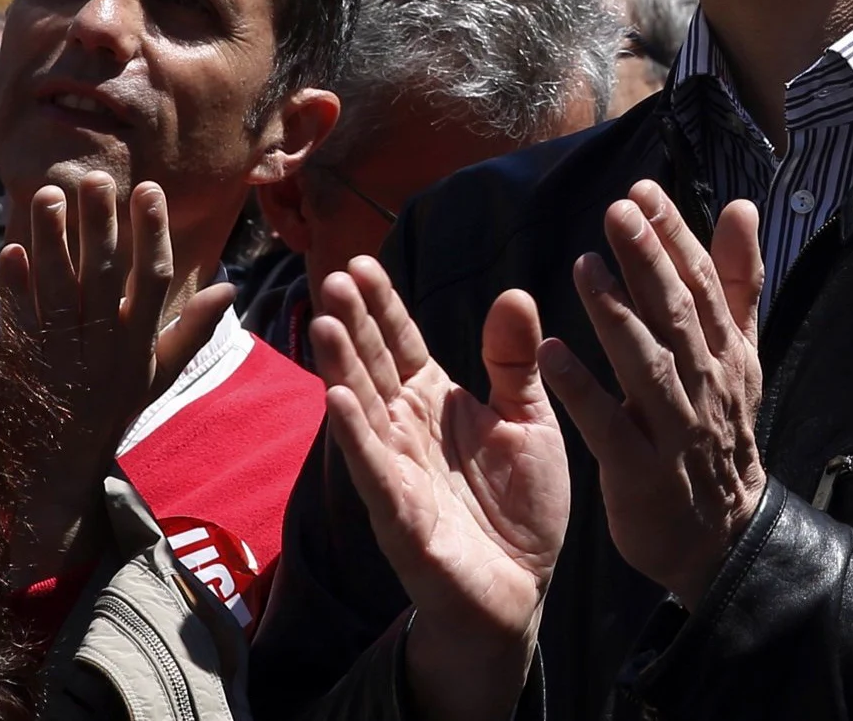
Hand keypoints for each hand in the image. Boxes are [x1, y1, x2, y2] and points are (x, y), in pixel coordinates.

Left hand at [0, 174, 231, 578]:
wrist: (60, 473)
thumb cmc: (113, 414)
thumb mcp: (159, 375)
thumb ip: (192, 330)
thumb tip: (232, 286)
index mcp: (139, 344)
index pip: (155, 280)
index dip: (153, 234)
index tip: (150, 190)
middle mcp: (104, 346)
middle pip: (105, 274)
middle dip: (102, 224)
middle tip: (96, 177)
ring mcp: (62, 355)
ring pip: (59, 288)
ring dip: (54, 240)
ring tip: (48, 193)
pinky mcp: (23, 366)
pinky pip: (18, 321)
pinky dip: (14, 288)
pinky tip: (9, 252)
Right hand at [312, 258, 568, 720]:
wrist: (522, 589)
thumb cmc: (519, 508)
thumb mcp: (529, 422)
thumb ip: (516, 363)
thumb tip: (514, 293)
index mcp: (436, 403)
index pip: (401, 343)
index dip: (382, 306)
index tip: (361, 262)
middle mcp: (406, 430)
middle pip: (374, 366)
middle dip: (354, 323)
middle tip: (335, 277)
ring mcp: (397, 470)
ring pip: (361, 409)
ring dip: (341, 368)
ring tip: (323, 322)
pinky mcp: (399, 514)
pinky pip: (372, 468)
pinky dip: (353, 434)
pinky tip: (335, 399)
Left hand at [539, 182, 764, 607]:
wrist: (721, 535)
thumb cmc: (719, 433)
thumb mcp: (739, 355)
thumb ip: (736, 281)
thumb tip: (742, 207)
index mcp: (727, 353)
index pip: (703, 284)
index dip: (676, 236)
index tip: (644, 191)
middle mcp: (706, 385)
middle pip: (678, 315)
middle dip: (649, 260)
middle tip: (618, 210)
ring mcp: (676, 430)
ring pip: (648, 364)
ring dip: (616, 316)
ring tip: (583, 267)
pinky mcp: (642, 473)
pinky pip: (610, 426)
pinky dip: (583, 389)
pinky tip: (551, 353)